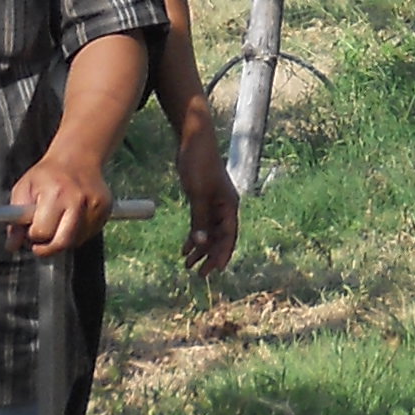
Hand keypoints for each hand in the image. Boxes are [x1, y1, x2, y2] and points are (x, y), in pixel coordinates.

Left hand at [6, 141, 117, 255]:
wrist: (77, 158)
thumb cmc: (47, 175)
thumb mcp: (24, 189)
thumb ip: (15, 219)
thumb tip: (12, 246)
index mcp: (56, 192)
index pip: (42, 232)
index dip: (33, 234)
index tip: (31, 229)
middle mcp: (79, 200)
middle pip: (63, 243)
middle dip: (48, 247)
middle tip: (41, 242)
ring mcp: (96, 205)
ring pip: (76, 242)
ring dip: (63, 240)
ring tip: (57, 222)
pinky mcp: (106, 210)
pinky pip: (88, 235)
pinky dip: (77, 234)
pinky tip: (71, 219)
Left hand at [172, 109, 239, 278]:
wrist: (193, 140)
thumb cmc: (199, 165)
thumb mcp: (198, 194)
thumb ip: (200, 220)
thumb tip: (201, 244)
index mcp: (229, 205)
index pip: (229, 236)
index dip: (222, 254)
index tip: (215, 271)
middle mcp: (225, 206)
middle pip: (220, 238)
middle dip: (210, 256)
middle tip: (199, 274)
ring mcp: (214, 203)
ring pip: (209, 232)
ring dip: (200, 248)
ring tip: (187, 264)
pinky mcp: (203, 198)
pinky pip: (201, 223)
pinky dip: (194, 235)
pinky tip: (185, 247)